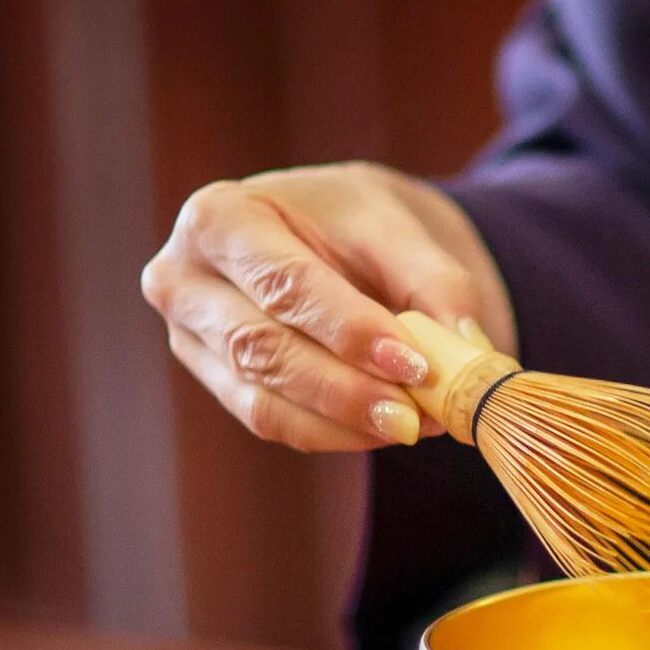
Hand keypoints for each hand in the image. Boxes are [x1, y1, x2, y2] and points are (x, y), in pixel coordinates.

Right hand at [141, 163, 513, 450]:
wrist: (336, 235)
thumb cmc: (358, 221)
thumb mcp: (400, 227)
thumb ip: (435, 284)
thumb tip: (465, 352)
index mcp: (220, 217)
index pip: (283, 284)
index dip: (349, 330)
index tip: (415, 365)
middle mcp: (184, 279)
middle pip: (261, 348)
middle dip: (346, 389)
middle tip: (419, 415)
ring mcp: (191, 338)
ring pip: (263, 399)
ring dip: (345, 421)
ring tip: (418, 422)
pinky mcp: (217, 382)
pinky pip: (273, 422)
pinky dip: (337, 433)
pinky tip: (390, 428)